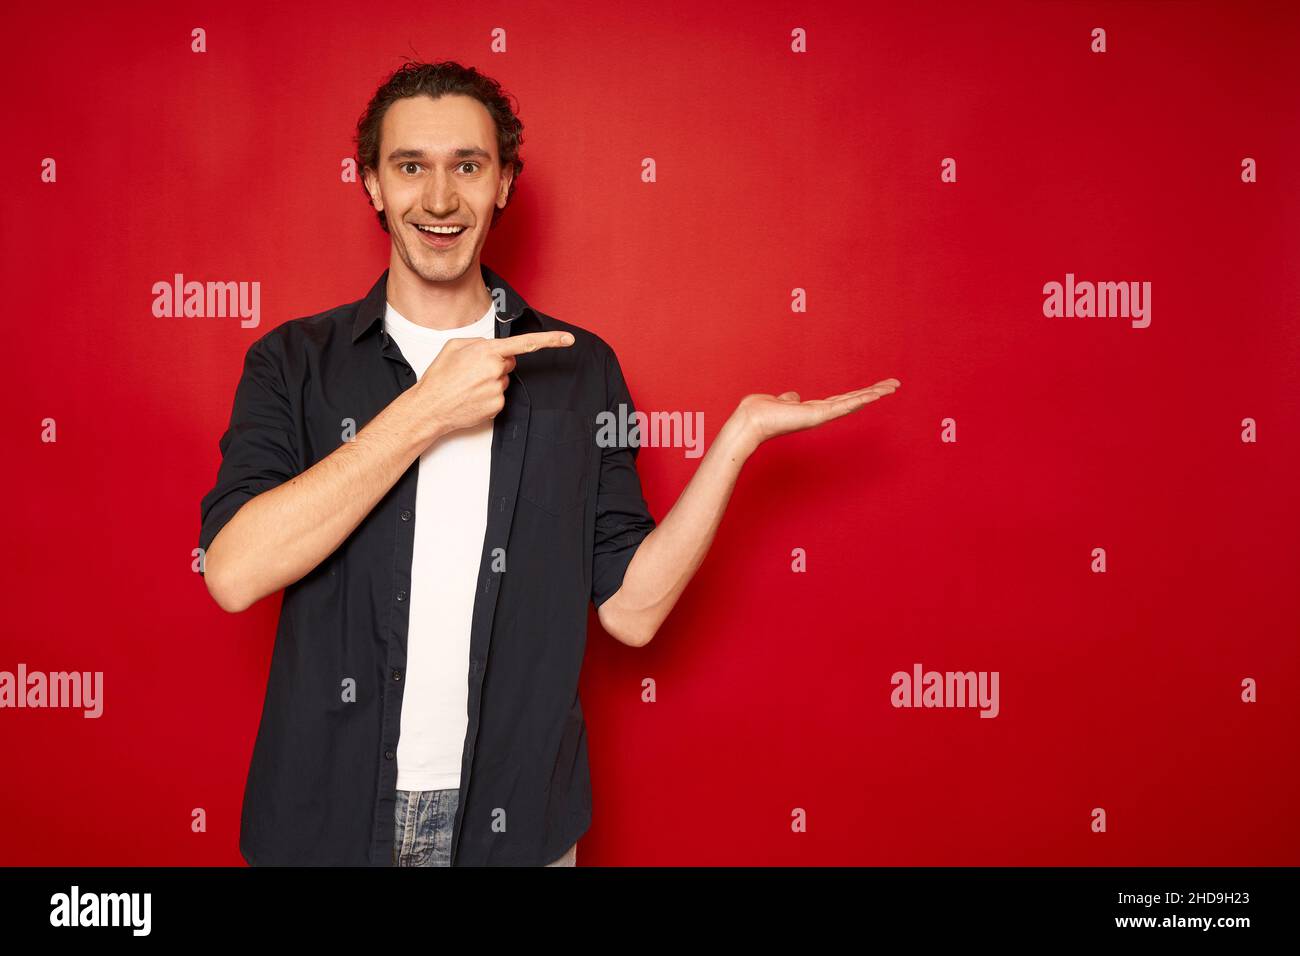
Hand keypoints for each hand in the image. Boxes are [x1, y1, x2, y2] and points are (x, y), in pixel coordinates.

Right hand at [414, 330, 574, 435]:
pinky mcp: (497, 407)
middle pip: (508, 363)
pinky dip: (488, 397)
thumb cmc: (439, 377)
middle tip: (472, 372)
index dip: (550, 340)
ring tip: (468, 386)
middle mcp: (495, 370)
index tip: (569, 339)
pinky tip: (472, 398)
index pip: (525, 344)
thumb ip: (478, 342)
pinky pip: (500, 397)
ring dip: (490, 381)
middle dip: (495, 365)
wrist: (430, 407)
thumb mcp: (454, 346)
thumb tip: (492, 348)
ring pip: (503, 381)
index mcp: (487, 352)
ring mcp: (497, 390)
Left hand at [733, 379, 900, 450]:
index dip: (857, 394)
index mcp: (811, 409)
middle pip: (852, 401)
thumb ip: (789, 399)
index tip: (874, 388)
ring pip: (853, 402)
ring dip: (874, 394)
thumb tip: (793, 396)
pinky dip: (861, 399)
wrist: (749, 422)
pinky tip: (876, 394)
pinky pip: (844, 406)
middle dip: (873, 392)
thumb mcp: (779, 401)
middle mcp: (819, 414)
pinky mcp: (818, 415)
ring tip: (893, 386)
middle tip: (894, 385)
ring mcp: (821, 415)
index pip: (840, 400)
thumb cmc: (759, 413)